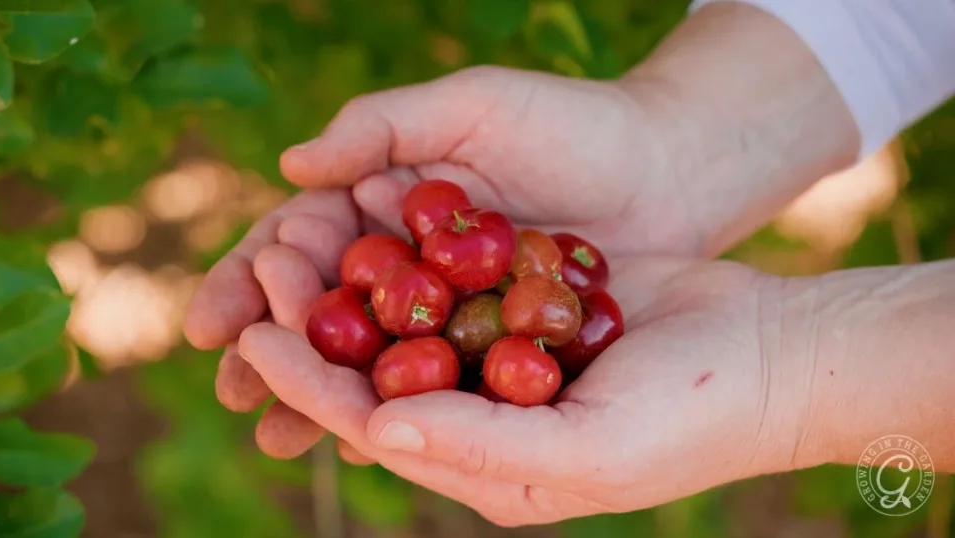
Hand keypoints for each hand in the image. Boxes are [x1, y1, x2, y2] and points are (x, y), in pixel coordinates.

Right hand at [184, 64, 712, 458]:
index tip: (214, 320)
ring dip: (317, 395)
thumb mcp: (476, 107)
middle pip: (320, 308)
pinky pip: (430, 381)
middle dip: (271, 349)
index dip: (253, 280)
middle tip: (232, 389)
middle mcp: (404, 256)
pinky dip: (392, 408)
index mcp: (384, 197)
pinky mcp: (487, 344)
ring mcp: (444, 306)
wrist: (669, 173)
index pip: (301, 240)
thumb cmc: (574, 125)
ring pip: (366, 354)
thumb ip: (383, 127)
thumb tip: (289, 165)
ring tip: (276, 435)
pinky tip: (359, 441)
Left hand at [235, 254, 808, 525]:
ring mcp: (502, 353)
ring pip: (407, 313)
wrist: (771, 353)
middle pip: (375, 368)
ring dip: (357, 272)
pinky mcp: (525, 301)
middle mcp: (482, 413)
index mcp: (483, 466)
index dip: (309, 385)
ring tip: (303, 224)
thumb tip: (377, 430)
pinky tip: (380, 198)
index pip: (374, 426)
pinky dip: (416, 238)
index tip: (254, 338)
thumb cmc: (690, 420)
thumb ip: (480, 446)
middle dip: (317, 321)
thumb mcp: (587, 451)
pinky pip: (456, 268)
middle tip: (267, 260)